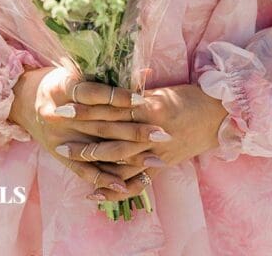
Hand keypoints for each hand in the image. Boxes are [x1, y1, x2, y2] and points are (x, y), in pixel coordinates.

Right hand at [9, 65, 149, 199]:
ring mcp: (59, 138)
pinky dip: (105, 177)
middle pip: (101, 124)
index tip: (143, 100)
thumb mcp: (76, 69)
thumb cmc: (59, 81)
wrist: (24, 101)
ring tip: (156, 158)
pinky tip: (127, 183)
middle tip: (162, 133)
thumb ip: (107, 72)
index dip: (118, 96)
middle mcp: (58, 115)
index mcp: (62, 88)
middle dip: (134, 130)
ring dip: (129, 156)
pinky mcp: (60, 155)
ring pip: (97, 149)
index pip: (93, 94)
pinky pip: (84, 170)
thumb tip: (147, 72)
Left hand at [57, 81, 228, 202]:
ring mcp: (155, 151)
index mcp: (151, 104)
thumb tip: (113, 77)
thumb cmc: (191, 96)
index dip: (87, 98)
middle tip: (52, 117)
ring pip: (118, 155)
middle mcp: (151, 128)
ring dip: (91, 154)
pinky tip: (94, 193)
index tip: (65, 93)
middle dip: (79, 123)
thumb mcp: (163, 88)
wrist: (220, 117)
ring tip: (65, 152)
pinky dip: (114, 187)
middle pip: (109, 126)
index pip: (113, 101)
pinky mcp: (160, 166)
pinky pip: (134, 180)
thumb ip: (138, 89)